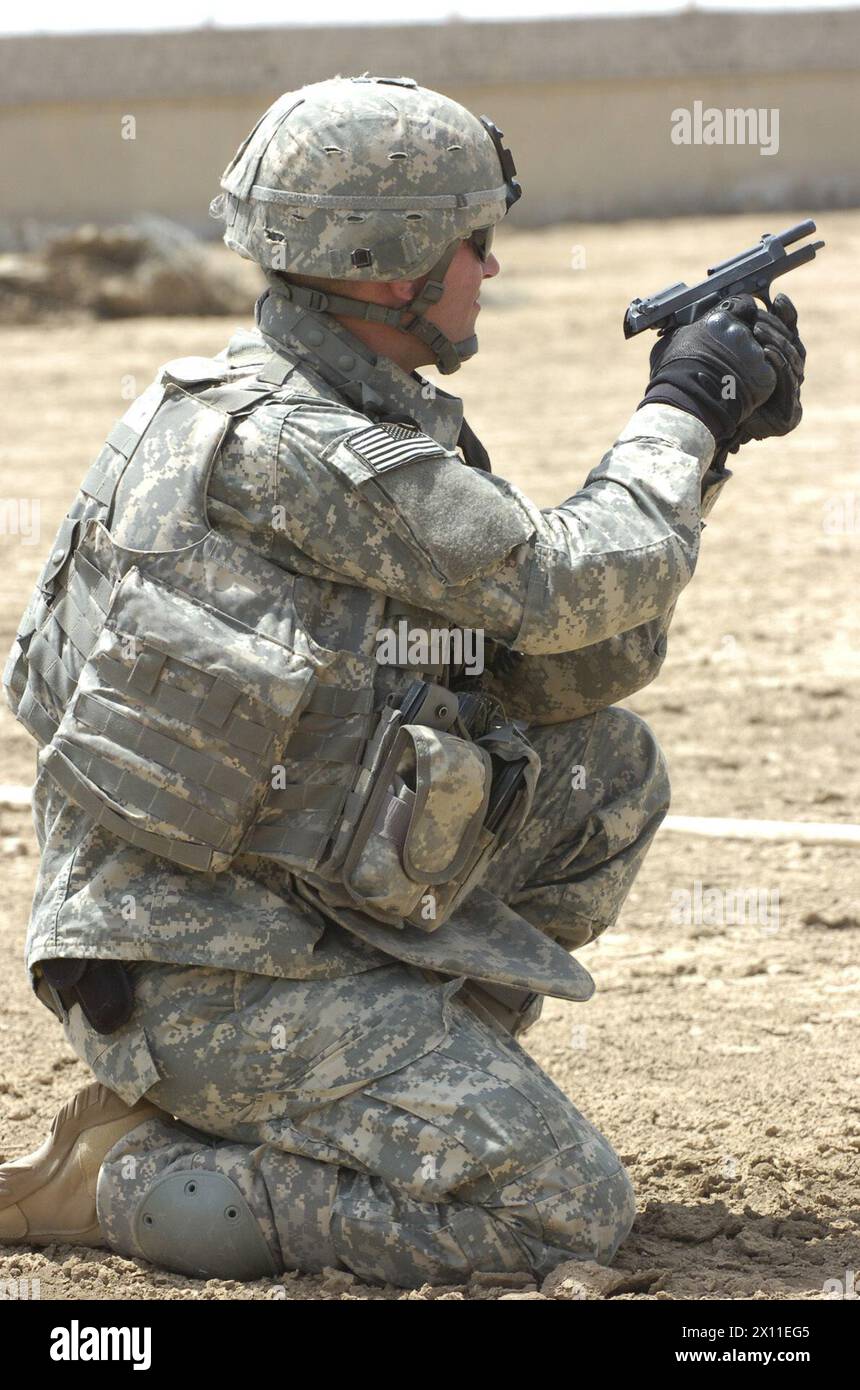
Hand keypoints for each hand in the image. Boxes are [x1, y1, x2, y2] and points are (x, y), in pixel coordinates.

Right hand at [642, 294, 778, 444]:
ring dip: (754, 361)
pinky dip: (758, 380)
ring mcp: (756, 353)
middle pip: (758, 327)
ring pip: (764, 351)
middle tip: (738, 355)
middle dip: (750, 339)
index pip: (744, 305)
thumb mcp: (673, 341)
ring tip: (738, 376)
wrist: (686, 402)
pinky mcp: (766, 376)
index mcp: (721, 319)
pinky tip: (744, 388)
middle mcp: (742, 331)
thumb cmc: (672, 373)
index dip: (743, 314)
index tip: (740, 321)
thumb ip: (687, 330)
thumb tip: (685, 331)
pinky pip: (768, 373)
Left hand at [724, 293, 804, 452]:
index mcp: (776, 364)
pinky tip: (766, 353)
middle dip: (776, 329)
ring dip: (776, 343)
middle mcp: (787, 378)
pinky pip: (788, 381)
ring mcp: (790, 395)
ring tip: (758, 330)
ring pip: (792, 360)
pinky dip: (779, 365)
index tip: (778, 299)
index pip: (789, 335)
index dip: (787, 316)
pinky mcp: (790, 414)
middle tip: (758, 318)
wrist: (707, 426)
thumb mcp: (723, 356)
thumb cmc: (716, 391)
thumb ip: (734, 334)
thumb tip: (741, 302)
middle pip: (793, 345)